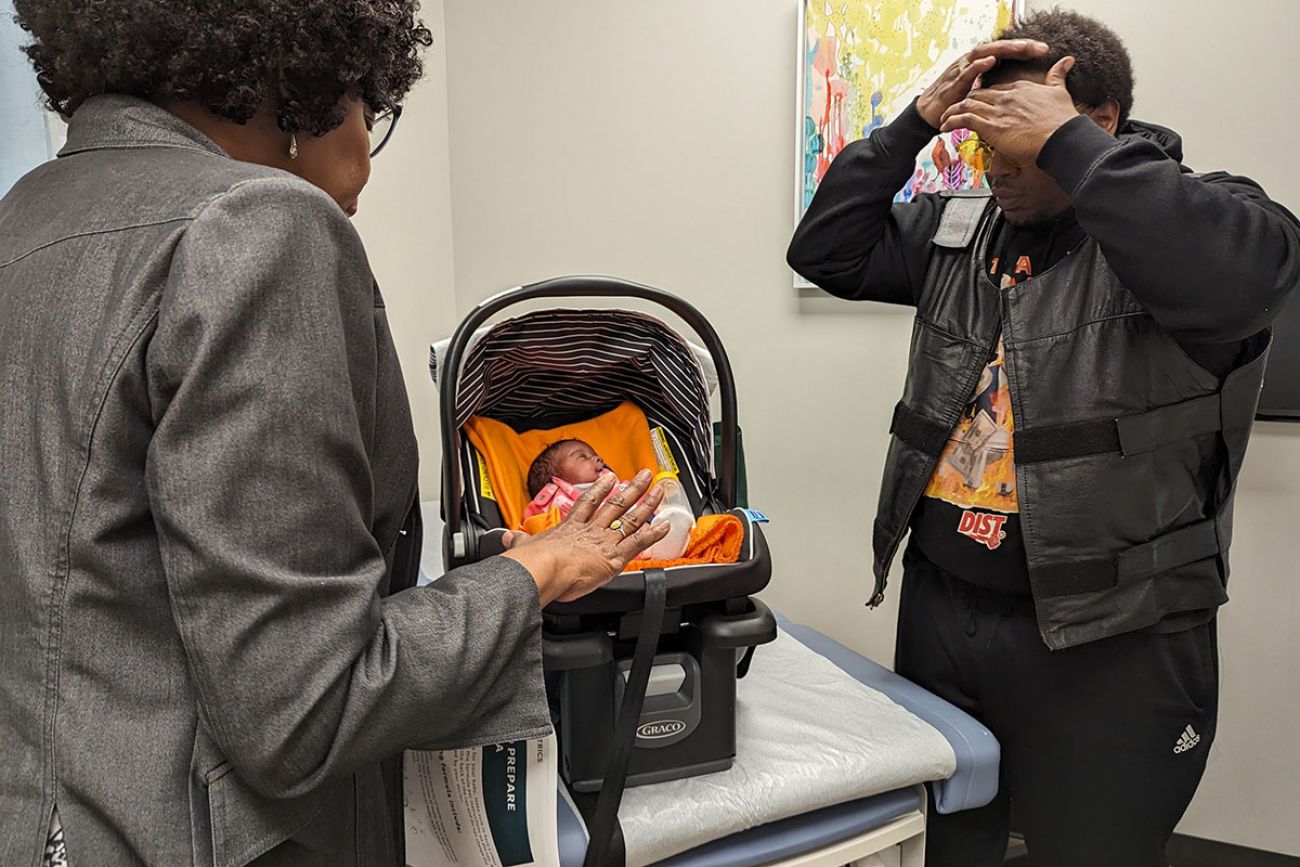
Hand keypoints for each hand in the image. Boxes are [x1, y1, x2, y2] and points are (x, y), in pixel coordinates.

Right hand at [502, 469, 669, 605]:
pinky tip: (664, 526)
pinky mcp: (613, 558)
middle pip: (616, 504)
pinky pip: (637, 543)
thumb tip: (505, 537)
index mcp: (569, 528)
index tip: (610, 478)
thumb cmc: (532, 562)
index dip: (600, 489)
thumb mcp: (521, 547)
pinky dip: (652, 535)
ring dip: (647, 505)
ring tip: (659, 492)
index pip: (588, 503)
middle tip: (645, 476)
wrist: (542, 569)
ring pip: (630, 519)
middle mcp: (590, 531)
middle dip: (632, 489)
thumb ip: (516, 541)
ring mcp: (603, 542)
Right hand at [916, 39, 1049, 128]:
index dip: (1023, 49)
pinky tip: (990, 61)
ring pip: (984, 53)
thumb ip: (995, 85)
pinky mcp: (953, 82)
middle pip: (998, 47)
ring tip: (1021, 48)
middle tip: (1039, 47)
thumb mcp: (980, 92)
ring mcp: (961, 69)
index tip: (1043, 50)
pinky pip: (967, 70)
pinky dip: (979, 65)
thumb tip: (1017, 87)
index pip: (1005, 51)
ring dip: (1003, 50)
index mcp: (979, 63)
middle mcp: (971, 61)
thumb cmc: (954, 102)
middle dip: (1019, 46)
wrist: (929, 113)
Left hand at [939, 56, 1079, 165]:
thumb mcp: (1060, 91)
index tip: (979, 101)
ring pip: (967, 105)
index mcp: (1020, 89)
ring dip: (953, 111)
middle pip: (978, 95)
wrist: (1061, 137)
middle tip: (956, 109)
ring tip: (944, 117)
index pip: (996, 89)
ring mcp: (997, 111)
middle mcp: (1006, 97)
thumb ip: (1058, 75)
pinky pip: (964, 120)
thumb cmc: (1062, 120)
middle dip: (965, 102)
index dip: (986, 95)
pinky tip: (945, 126)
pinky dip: (952, 121)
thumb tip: (1067, 60)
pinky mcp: (991, 126)